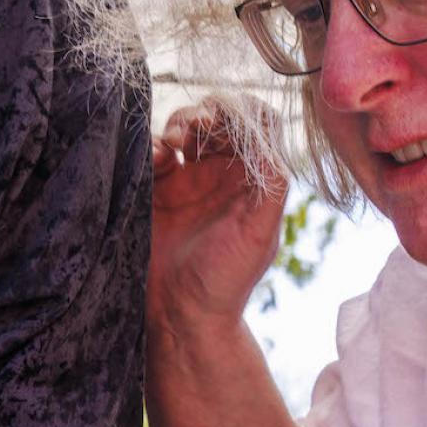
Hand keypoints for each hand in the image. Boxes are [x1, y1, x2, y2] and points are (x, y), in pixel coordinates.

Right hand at [151, 100, 286, 330]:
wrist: (179, 314)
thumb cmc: (225, 279)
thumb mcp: (259, 233)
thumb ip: (271, 185)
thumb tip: (272, 140)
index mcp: (252, 180)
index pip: (254, 126)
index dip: (241, 112)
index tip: (225, 121)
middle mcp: (222, 174)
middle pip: (217, 120)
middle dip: (206, 114)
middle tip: (195, 129)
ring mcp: (187, 179)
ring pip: (184, 129)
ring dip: (179, 124)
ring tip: (174, 141)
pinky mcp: (155, 189)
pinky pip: (154, 152)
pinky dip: (154, 145)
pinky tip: (157, 158)